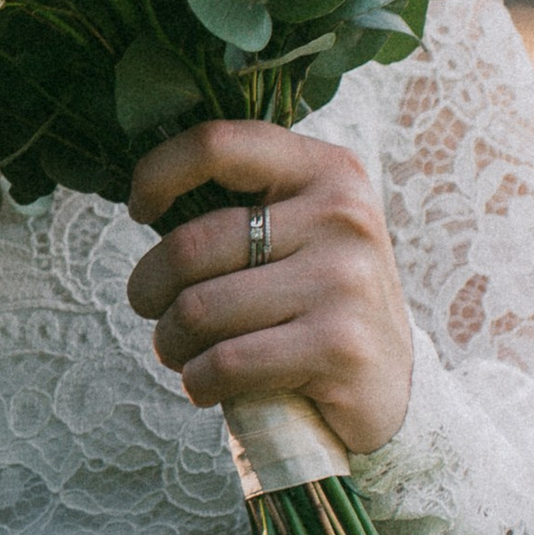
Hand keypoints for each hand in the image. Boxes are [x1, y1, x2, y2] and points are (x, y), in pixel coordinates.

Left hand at [123, 120, 413, 458]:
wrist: (392, 389)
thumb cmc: (314, 303)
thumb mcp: (298, 231)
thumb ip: (242, 200)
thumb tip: (146, 187)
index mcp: (328, 171)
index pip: (217, 145)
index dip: (158, 173)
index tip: (141, 208)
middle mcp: (343, 216)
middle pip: (190, 245)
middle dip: (148, 289)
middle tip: (154, 310)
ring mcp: (346, 281)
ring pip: (199, 309)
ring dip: (170, 342)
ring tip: (183, 351)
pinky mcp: (339, 347)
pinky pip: (224, 362)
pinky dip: (198, 382)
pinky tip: (207, 385)